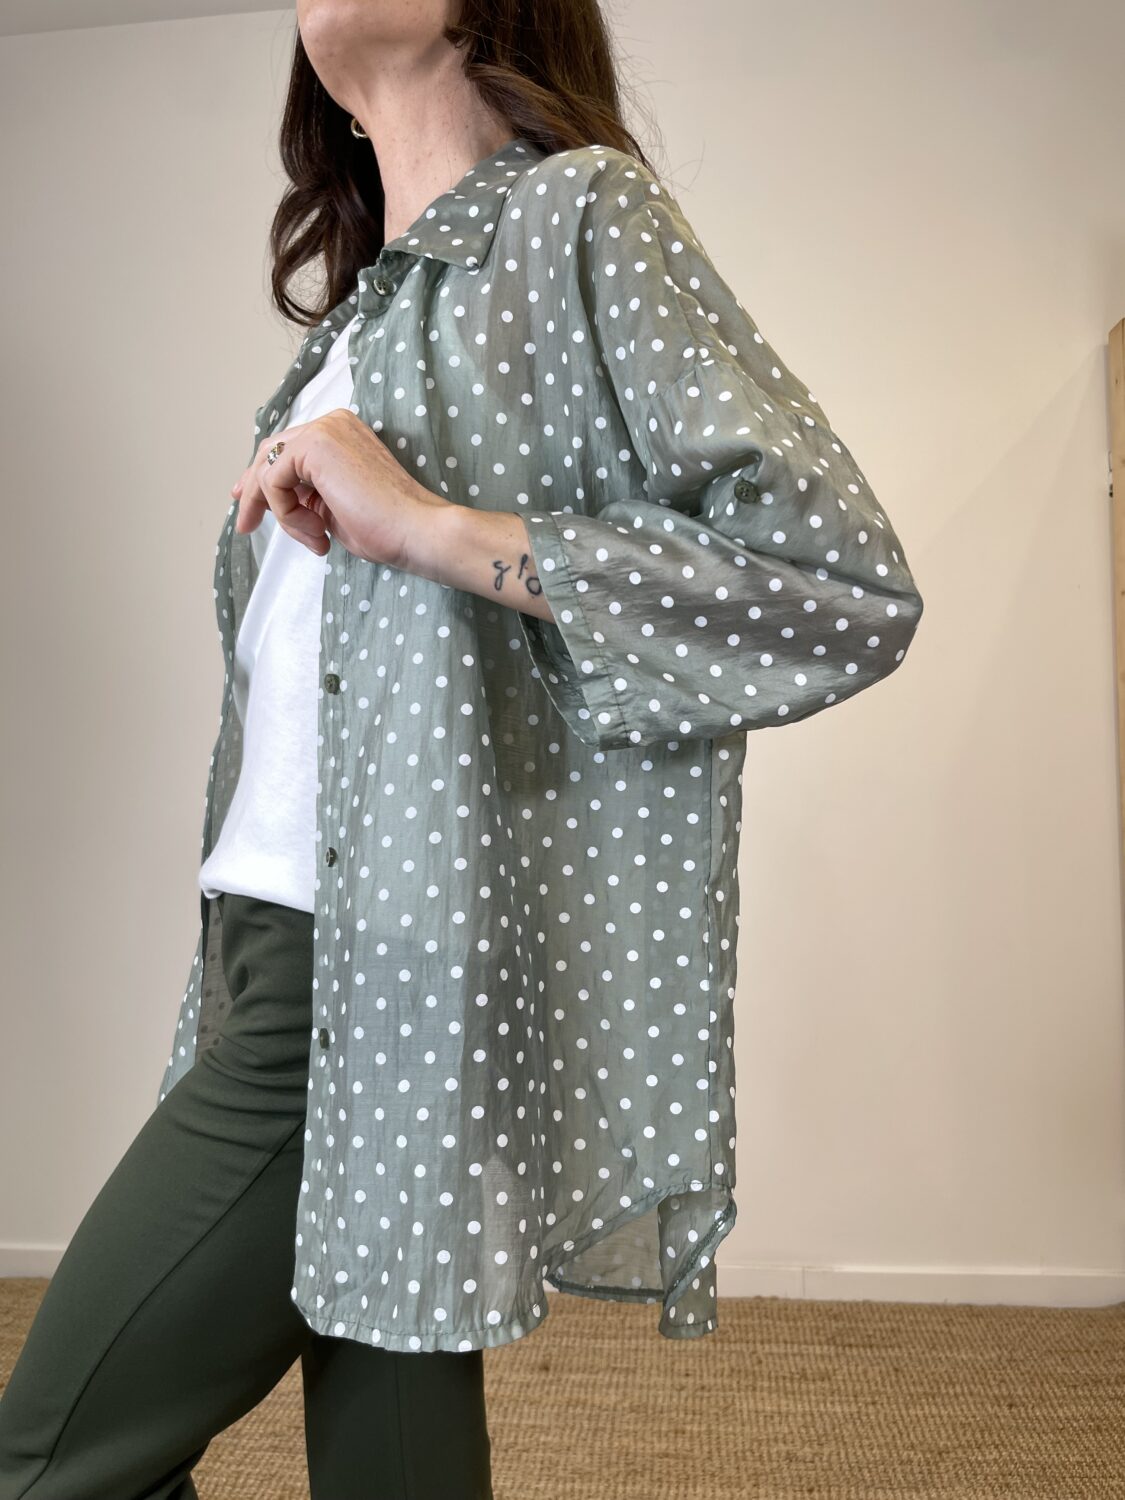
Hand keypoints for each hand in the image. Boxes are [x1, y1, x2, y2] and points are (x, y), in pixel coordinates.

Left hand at [230, 408, 453, 568]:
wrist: (415, 530)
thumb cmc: (386, 526)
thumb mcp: (333, 506)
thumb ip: (306, 493)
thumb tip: (272, 499)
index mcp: (340, 432)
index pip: (287, 449)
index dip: (262, 478)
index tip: (250, 507)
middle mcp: (330, 422)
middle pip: (270, 453)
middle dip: (253, 491)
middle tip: (246, 525)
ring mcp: (322, 430)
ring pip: (268, 471)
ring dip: (283, 515)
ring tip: (315, 537)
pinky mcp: (313, 445)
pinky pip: (273, 483)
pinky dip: (287, 514)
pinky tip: (318, 530)